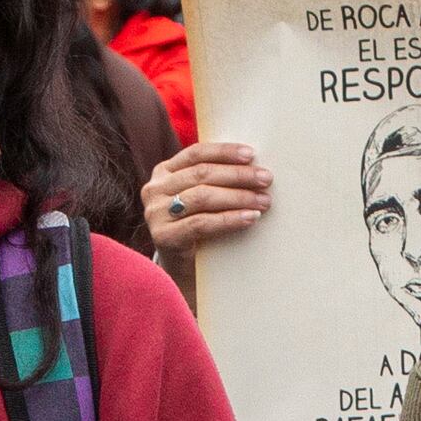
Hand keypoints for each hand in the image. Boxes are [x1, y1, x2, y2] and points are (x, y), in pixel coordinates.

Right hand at [143, 136, 271, 248]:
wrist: (182, 269)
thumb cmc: (198, 229)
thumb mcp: (200, 198)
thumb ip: (214, 180)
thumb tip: (255, 167)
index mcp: (164, 172)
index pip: (196, 154)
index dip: (224, 152)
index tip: (251, 154)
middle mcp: (155, 189)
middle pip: (202, 174)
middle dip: (238, 175)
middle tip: (266, 179)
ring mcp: (156, 213)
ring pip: (203, 196)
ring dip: (238, 197)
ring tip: (263, 201)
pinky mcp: (163, 236)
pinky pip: (201, 223)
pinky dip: (229, 219)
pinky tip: (250, 218)